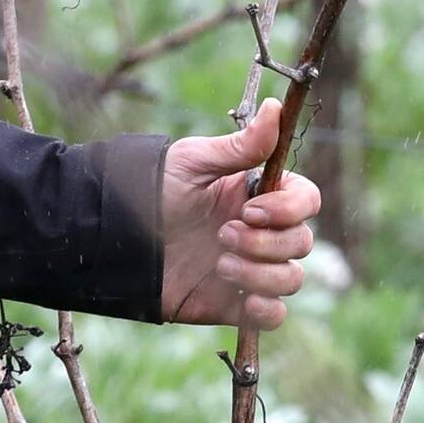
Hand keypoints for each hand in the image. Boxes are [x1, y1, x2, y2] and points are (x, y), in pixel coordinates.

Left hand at [161, 95, 326, 327]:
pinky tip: (240, 298)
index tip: (250, 209)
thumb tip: (277, 108)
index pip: (306, 200)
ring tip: (218, 264)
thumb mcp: (194, 163)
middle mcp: (262, 232)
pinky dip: (266, 310)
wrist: (117, 241)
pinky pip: (274, 315)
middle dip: (265, 242)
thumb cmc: (153, 191)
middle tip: (221, 235)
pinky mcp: (236, 304)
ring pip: (292, 279)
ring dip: (261, 273)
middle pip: (302, 242)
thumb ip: (240, 146)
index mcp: (257, 195)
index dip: (289, 208)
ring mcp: (252, 268)